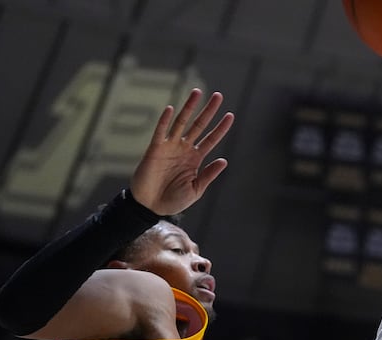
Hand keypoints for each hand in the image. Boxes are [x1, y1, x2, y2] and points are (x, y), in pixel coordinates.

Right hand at [130, 88, 234, 214]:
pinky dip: (165, 120)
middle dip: (209, 111)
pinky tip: (171, 109)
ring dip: (189, 107)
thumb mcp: (196, 190)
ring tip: (197, 92)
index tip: (231, 115)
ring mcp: (170, 147)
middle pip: (199, 125)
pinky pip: (160, 132)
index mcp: (196, 159)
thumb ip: (208, 175)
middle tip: (218, 95)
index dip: (221, 128)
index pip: (211, 139)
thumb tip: (224, 160)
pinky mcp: (155, 149)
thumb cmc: (173, 200)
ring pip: (181, 123)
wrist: (151, 206)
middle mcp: (184, 149)